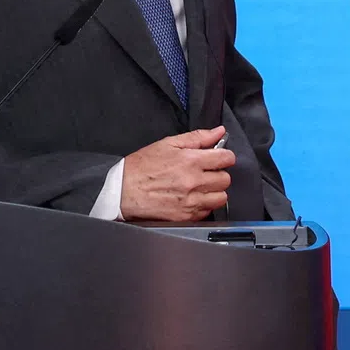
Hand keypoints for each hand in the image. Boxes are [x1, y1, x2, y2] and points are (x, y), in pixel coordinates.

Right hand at [120, 126, 235, 221]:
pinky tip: (192, 198)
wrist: (122, 191)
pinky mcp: (186, 216)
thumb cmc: (141, 168)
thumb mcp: (167, 144)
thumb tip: (218, 132)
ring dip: (214, 191)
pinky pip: (208, 212)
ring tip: (200, 186)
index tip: (220, 157)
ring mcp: (191, 201)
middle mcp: (193, 182)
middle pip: (226, 179)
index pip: (226, 158)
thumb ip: (197, 137)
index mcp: (190, 161)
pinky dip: (204, 205)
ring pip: (221, 197)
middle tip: (206, 172)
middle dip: (218, 173)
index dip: (225, 156)